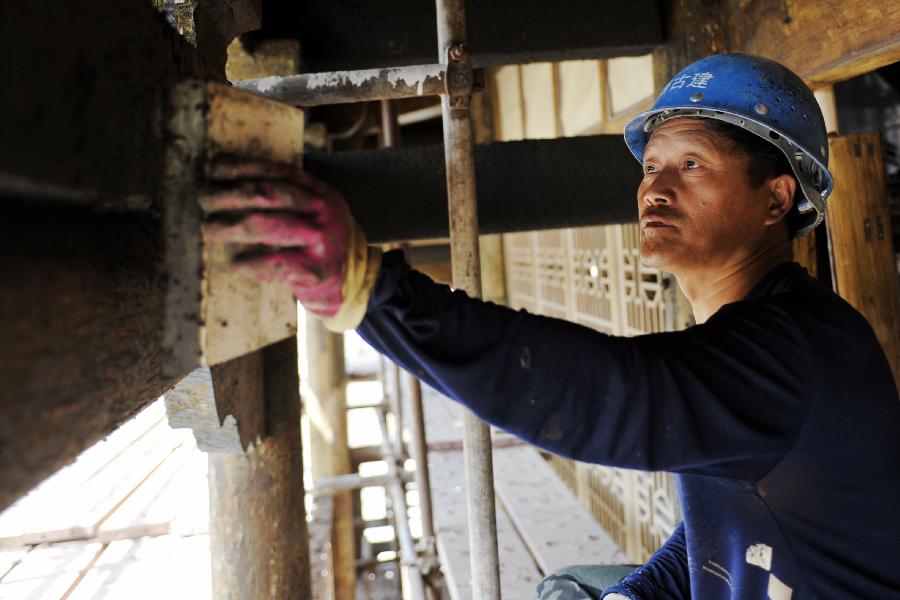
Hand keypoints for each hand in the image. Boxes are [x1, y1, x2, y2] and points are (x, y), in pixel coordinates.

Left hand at [201, 157, 380, 330]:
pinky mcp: (316, 269)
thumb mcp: (317, 212)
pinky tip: (234, 264)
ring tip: (209, 228)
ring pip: (266, 225)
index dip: (242, 166)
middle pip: (267, 194)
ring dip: (230, 226)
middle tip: (204, 200)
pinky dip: (250, 264)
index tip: (214, 168)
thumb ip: (291, 195)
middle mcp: (323, 210)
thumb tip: (234, 182)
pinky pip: (274, 262)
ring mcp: (321, 239)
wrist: (354, 284)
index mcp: (320, 191)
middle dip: (229, 194)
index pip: (277, 171)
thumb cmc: (322, 246)